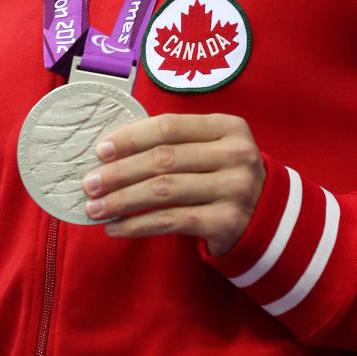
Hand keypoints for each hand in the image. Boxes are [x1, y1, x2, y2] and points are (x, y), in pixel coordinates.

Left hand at [81, 112, 265, 256]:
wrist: (267, 217)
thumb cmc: (223, 175)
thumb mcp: (211, 148)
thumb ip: (173, 143)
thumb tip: (110, 151)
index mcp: (228, 127)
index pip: (170, 127)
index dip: (131, 137)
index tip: (100, 150)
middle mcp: (236, 155)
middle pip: (164, 160)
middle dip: (119, 172)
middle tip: (89, 183)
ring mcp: (234, 189)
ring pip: (164, 192)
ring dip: (122, 201)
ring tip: (95, 208)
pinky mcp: (228, 222)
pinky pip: (172, 221)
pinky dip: (138, 226)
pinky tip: (116, 228)